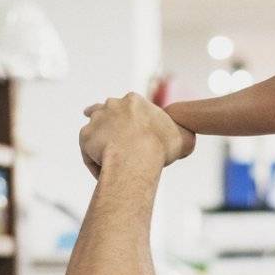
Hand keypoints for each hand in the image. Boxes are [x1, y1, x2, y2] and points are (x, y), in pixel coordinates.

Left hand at [79, 94, 195, 177]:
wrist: (138, 157)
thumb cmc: (162, 147)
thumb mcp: (183, 138)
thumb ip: (184, 136)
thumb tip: (189, 139)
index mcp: (134, 101)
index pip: (128, 106)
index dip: (129, 119)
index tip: (132, 133)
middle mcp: (112, 105)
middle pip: (105, 110)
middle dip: (108, 125)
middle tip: (114, 143)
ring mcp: (97, 119)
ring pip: (94, 131)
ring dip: (98, 144)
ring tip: (106, 162)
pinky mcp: (85, 136)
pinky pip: (88, 152)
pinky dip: (94, 163)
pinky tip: (104, 173)